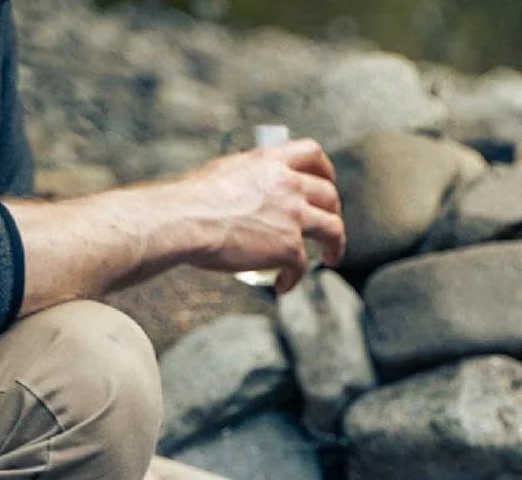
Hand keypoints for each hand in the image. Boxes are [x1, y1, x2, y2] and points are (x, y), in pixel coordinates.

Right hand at [173, 138, 345, 292]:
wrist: (185, 220)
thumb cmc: (191, 200)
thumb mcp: (225, 173)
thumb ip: (249, 179)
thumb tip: (251, 190)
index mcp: (270, 161)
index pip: (311, 153)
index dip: (325, 170)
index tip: (327, 182)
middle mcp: (288, 184)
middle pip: (329, 195)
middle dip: (335, 212)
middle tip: (328, 228)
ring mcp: (293, 216)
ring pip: (333, 230)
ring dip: (336, 247)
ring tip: (330, 259)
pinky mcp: (290, 246)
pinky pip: (303, 266)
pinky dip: (293, 278)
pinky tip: (282, 285)